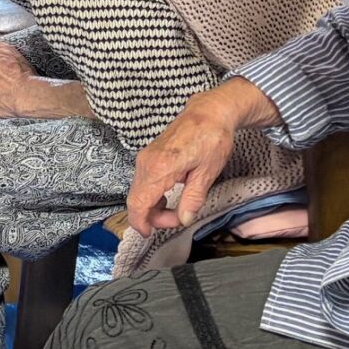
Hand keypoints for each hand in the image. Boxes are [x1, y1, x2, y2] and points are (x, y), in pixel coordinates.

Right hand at [127, 93, 243, 232]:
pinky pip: (143, 182)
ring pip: (138, 192)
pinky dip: (152, 195)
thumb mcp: (207, 173)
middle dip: (152, 217)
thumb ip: (192, 199)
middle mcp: (146, 163)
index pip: (139, 204)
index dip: (140, 223)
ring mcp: (145, 158)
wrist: (209, 112)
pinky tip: (171, 196)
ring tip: (177, 210)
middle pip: (136, 200)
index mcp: (160, 169)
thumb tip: (183, 220)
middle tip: (177, 220)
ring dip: (153, 206)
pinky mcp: (148, 156)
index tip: (150, 235)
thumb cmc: (212, 140)